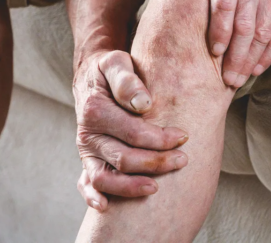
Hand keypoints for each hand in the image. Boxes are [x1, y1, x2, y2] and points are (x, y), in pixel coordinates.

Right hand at [73, 50, 188, 209]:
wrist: (93, 75)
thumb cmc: (110, 69)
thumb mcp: (116, 62)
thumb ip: (127, 80)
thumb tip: (144, 104)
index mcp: (95, 110)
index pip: (133, 133)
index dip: (160, 139)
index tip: (184, 136)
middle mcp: (87, 134)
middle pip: (124, 159)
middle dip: (156, 163)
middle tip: (182, 160)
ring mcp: (87, 150)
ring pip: (106, 177)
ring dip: (132, 186)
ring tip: (157, 188)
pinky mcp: (88, 158)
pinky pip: (86, 183)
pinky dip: (94, 197)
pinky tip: (107, 207)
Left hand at [146, 0, 270, 87]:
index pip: (224, 3)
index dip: (219, 30)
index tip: (212, 51)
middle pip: (245, 25)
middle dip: (235, 56)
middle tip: (226, 80)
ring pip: (264, 32)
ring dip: (251, 59)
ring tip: (238, 79)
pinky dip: (270, 53)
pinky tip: (257, 67)